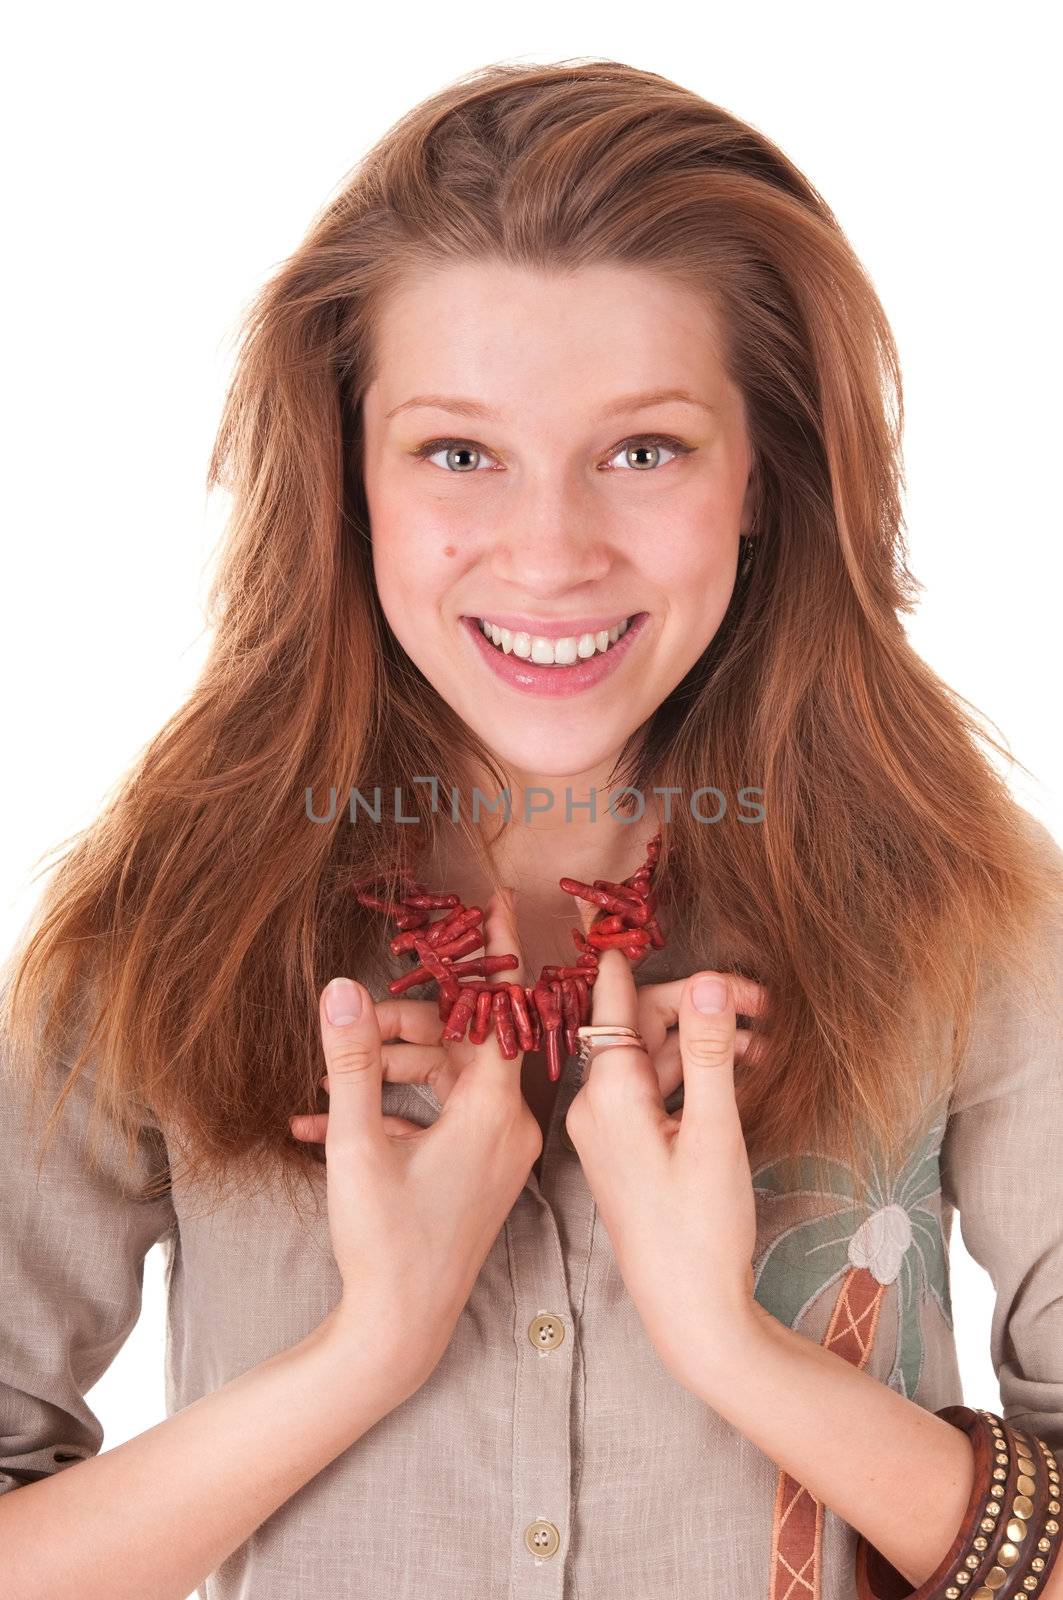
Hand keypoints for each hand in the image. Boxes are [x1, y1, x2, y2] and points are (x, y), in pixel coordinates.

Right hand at [296, 889, 540, 1399]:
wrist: (399, 1333)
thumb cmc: (384, 1245)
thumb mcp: (358, 1147)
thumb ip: (352, 1062)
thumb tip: (341, 989)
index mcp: (493, 1111)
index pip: (501, 1009)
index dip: (495, 952)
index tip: (500, 900)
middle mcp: (509, 1126)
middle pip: (464, 1043)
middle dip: (407, 1023)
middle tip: (356, 1017)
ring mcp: (498, 1152)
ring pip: (449, 1080)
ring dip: (391, 1069)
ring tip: (329, 1082)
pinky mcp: (480, 1173)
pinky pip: (441, 1120)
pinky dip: (396, 1111)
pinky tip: (326, 1124)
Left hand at [563, 948, 769, 1397]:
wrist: (689, 1313)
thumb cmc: (700, 1229)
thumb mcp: (714, 1132)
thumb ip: (707, 1052)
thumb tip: (707, 979)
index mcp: (607, 1095)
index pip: (614, 1002)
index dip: (632, 960)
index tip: (630, 920)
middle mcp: (596, 1106)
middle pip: (639, 1027)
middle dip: (697, 1005)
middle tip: (762, 1003)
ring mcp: (609, 1130)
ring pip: (653, 1059)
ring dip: (702, 1041)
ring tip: (764, 1042)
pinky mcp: (626, 1151)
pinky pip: (655, 1093)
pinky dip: (692, 1075)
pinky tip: (739, 1073)